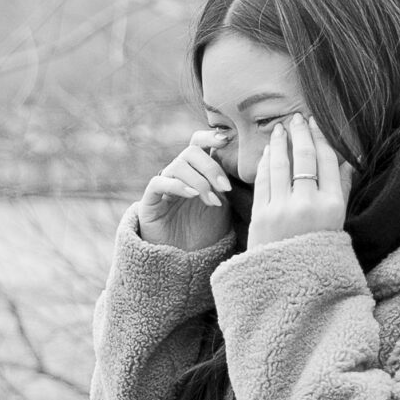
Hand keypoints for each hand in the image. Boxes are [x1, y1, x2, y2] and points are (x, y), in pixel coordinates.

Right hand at [135, 130, 236, 252]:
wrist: (185, 262)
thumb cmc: (205, 233)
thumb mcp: (223, 204)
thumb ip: (227, 183)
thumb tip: (250, 162)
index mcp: (195, 171)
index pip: (199, 143)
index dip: (211, 136)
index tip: (228, 140)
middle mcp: (178, 175)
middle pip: (191, 152)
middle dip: (211, 167)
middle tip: (225, 188)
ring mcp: (163, 187)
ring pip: (178, 166)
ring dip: (199, 181)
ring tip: (211, 201)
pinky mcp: (149, 202)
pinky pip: (159, 182)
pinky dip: (177, 185)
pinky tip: (191, 195)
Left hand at [246, 112, 353, 250]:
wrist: (291, 286)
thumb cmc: (318, 252)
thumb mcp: (337, 223)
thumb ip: (341, 190)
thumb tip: (349, 160)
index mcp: (332, 206)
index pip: (327, 160)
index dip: (320, 137)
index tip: (315, 123)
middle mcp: (307, 205)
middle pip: (304, 157)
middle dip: (300, 133)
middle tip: (297, 118)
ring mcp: (282, 210)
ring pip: (281, 165)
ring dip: (280, 142)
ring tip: (280, 128)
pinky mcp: (261, 216)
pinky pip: (263, 181)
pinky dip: (266, 162)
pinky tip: (269, 151)